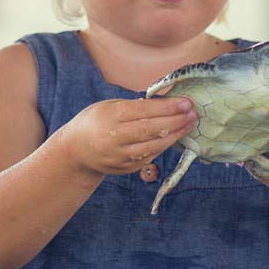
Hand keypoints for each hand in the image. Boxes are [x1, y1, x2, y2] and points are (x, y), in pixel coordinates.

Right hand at [60, 97, 196, 175]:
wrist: (75, 150)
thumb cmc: (97, 120)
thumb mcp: (110, 106)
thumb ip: (136, 106)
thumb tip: (167, 100)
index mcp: (111, 116)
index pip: (144, 110)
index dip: (168, 107)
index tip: (186, 101)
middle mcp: (115, 137)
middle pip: (152, 129)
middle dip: (176, 120)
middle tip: (193, 113)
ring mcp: (120, 155)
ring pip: (154, 146)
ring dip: (175, 135)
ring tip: (189, 124)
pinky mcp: (125, 168)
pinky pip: (150, 157)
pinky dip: (164, 146)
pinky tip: (175, 137)